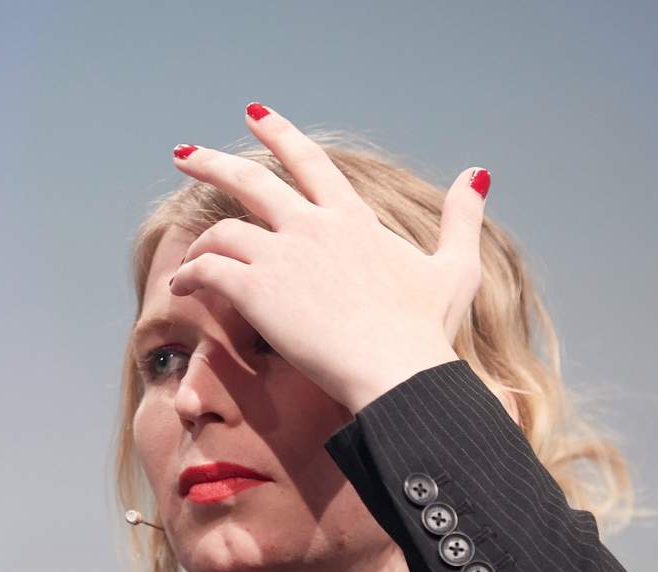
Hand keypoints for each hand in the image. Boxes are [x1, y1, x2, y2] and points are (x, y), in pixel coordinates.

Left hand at [167, 102, 488, 413]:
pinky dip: (189, 275)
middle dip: (212, 163)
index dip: (280, 133)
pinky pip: (207, 270)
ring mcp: (281, 255)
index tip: (255, 114)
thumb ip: (461, 218)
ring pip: (221, 232)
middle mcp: (312, 227)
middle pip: (250, 180)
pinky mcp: (256, 290)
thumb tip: (476, 174)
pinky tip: (181, 286)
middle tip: (184, 155)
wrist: (397, 370)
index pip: (309, 161)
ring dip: (200, 244)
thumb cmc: (426, 330)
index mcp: (351, 219)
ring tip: (189, 262)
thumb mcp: (455, 267)